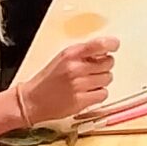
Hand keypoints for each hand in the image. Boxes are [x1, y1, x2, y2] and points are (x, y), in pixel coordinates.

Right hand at [0, 37, 116, 139]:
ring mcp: (79, 85)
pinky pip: (103, 94)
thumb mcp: (63, 58)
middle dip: (104, 66)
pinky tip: (87, 93)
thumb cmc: (48, 79)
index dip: (111, 44)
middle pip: (108, 63)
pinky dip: (98, 94)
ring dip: (101, 81)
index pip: (99, 44)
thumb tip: (106, 50)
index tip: (114, 46)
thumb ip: (83, 53)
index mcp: (71, 54)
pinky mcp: (81, 101)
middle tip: (94, 70)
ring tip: (88, 83)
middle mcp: (76, 68)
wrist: (32, 100)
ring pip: (108, 79)